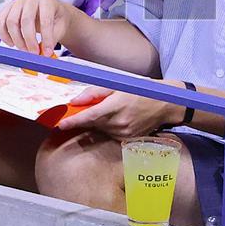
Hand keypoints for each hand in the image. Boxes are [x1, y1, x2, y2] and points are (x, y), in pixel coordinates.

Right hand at [0, 0, 78, 53]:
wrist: (51, 11)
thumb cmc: (56, 17)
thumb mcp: (61, 26)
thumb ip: (53, 39)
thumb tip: (44, 52)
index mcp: (46, 0)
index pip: (45, 20)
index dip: (46, 38)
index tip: (47, 51)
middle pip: (25, 21)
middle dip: (29, 41)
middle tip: (34, 53)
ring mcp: (17, 2)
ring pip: (11, 22)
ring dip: (16, 40)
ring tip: (24, 49)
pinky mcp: (8, 9)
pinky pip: (0, 22)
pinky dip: (4, 35)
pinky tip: (12, 43)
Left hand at [56, 85, 181, 137]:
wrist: (165, 104)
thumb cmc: (141, 91)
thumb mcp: (118, 85)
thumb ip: (95, 92)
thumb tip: (75, 100)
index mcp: (116, 106)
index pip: (89, 116)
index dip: (73, 121)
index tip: (60, 123)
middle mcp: (119, 122)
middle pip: (93, 124)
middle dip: (83, 119)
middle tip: (76, 112)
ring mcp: (124, 133)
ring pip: (101, 129)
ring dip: (97, 122)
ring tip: (109, 110)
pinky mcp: (128, 140)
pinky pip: (110, 134)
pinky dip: (108, 127)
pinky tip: (117, 118)